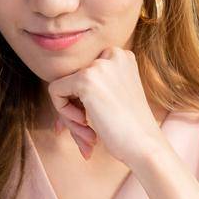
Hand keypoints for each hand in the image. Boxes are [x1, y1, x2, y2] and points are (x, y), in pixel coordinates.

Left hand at [45, 47, 167, 167]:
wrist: (145, 145)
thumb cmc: (131, 129)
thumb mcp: (113, 99)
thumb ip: (90, 91)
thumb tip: (54, 97)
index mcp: (123, 56)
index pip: (85, 72)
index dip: (81, 100)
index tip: (88, 122)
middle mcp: (113, 54)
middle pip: (73, 79)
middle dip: (74, 110)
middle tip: (87, 134)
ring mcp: (99, 66)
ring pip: (63, 86)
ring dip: (70, 115)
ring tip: (88, 135)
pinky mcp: (85, 80)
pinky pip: (55, 92)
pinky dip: (64, 113)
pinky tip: (85, 125)